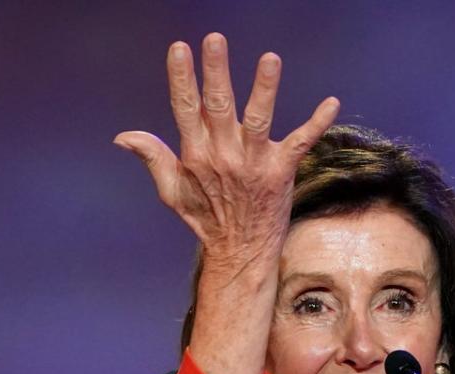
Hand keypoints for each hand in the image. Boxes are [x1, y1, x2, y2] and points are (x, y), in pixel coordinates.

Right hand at [114, 33, 338, 267]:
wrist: (241, 253)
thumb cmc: (207, 219)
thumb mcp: (172, 191)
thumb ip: (153, 158)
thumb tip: (123, 136)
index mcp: (196, 155)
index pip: (186, 109)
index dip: (182, 78)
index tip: (180, 48)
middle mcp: (224, 156)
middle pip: (219, 106)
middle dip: (217, 72)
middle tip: (215, 39)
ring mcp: (254, 164)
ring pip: (259, 119)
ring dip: (264, 89)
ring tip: (270, 59)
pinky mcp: (281, 172)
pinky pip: (301, 143)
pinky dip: (317, 123)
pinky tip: (332, 103)